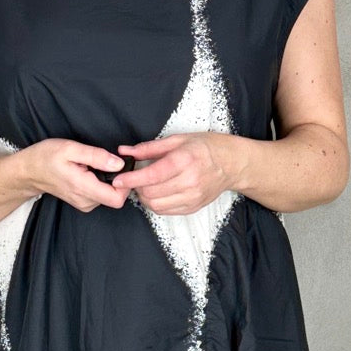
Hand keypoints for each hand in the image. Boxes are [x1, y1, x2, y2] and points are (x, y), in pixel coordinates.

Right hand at [23, 138, 131, 211]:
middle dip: (118, 179)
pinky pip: (101, 195)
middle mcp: (85, 201)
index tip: (121, 166)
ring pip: (109, 196)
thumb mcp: (70, 149)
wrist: (30, 171)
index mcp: (83, 188)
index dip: (125, 183)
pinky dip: (102, 183)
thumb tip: (119, 163)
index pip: (117, 198)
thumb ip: (96, 156)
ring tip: (96, 165)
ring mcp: (84, 204)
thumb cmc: (47, 157)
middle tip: (109, 160)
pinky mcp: (83, 202)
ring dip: (109, 181)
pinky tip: (92, 172)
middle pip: (116, 197)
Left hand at [110, 133, 235, 214]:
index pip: (151, 175)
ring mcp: (192, 197)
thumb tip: (125, 151)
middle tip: (134, 179)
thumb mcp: (178, 140)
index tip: (118, 179)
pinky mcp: (193, 207)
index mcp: (184, 160)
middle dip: (136, 188)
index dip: (131, 179)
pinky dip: (155, 204)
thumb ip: (149, 147)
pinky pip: (165, 211)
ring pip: (156, 205)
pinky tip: (157, 193)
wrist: (232, 164)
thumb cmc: (206, 148)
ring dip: (145, 197)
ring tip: (145, 186)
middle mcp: (189, 181)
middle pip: (150, 193)